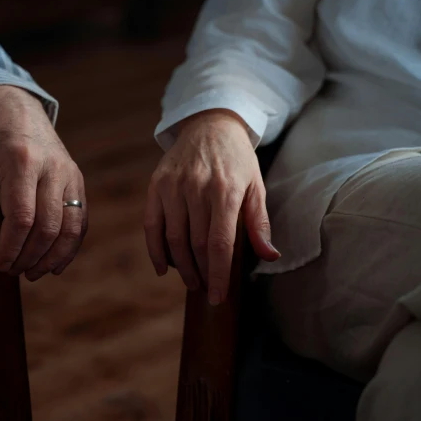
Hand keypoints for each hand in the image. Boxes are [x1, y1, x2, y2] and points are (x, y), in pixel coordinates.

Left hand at [0, 85, 86, 280]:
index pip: (22, 217)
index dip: (11, 248)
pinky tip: (54, 265)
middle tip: (12, 271)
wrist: (17, 110)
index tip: (0, 264)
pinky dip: (70, 247)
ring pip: (70, 227)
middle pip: (48, 226)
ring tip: (32, 273)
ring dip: (52, 257)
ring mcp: (69, 174)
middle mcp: (52, 167)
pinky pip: (80, 221)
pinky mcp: (77, 181)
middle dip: (30, 257)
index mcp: (21, 161)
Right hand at [144, 109, 279, 305]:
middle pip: (196, 244)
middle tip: (207, 290)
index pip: (220, 243)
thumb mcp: (256, 186)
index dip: (218, 274)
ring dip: (182, 267)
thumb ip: (259, 222)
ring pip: (173, 239)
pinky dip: (155, 250)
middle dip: (202, 273)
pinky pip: (151, 225)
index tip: (218, 296)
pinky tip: (163, 268)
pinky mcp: (156, 185)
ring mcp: (173, 186)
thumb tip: (270, 256)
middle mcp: (197, 188)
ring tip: (192, 281)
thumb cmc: (237, 160)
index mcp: (227, 190)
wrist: (209, 125)